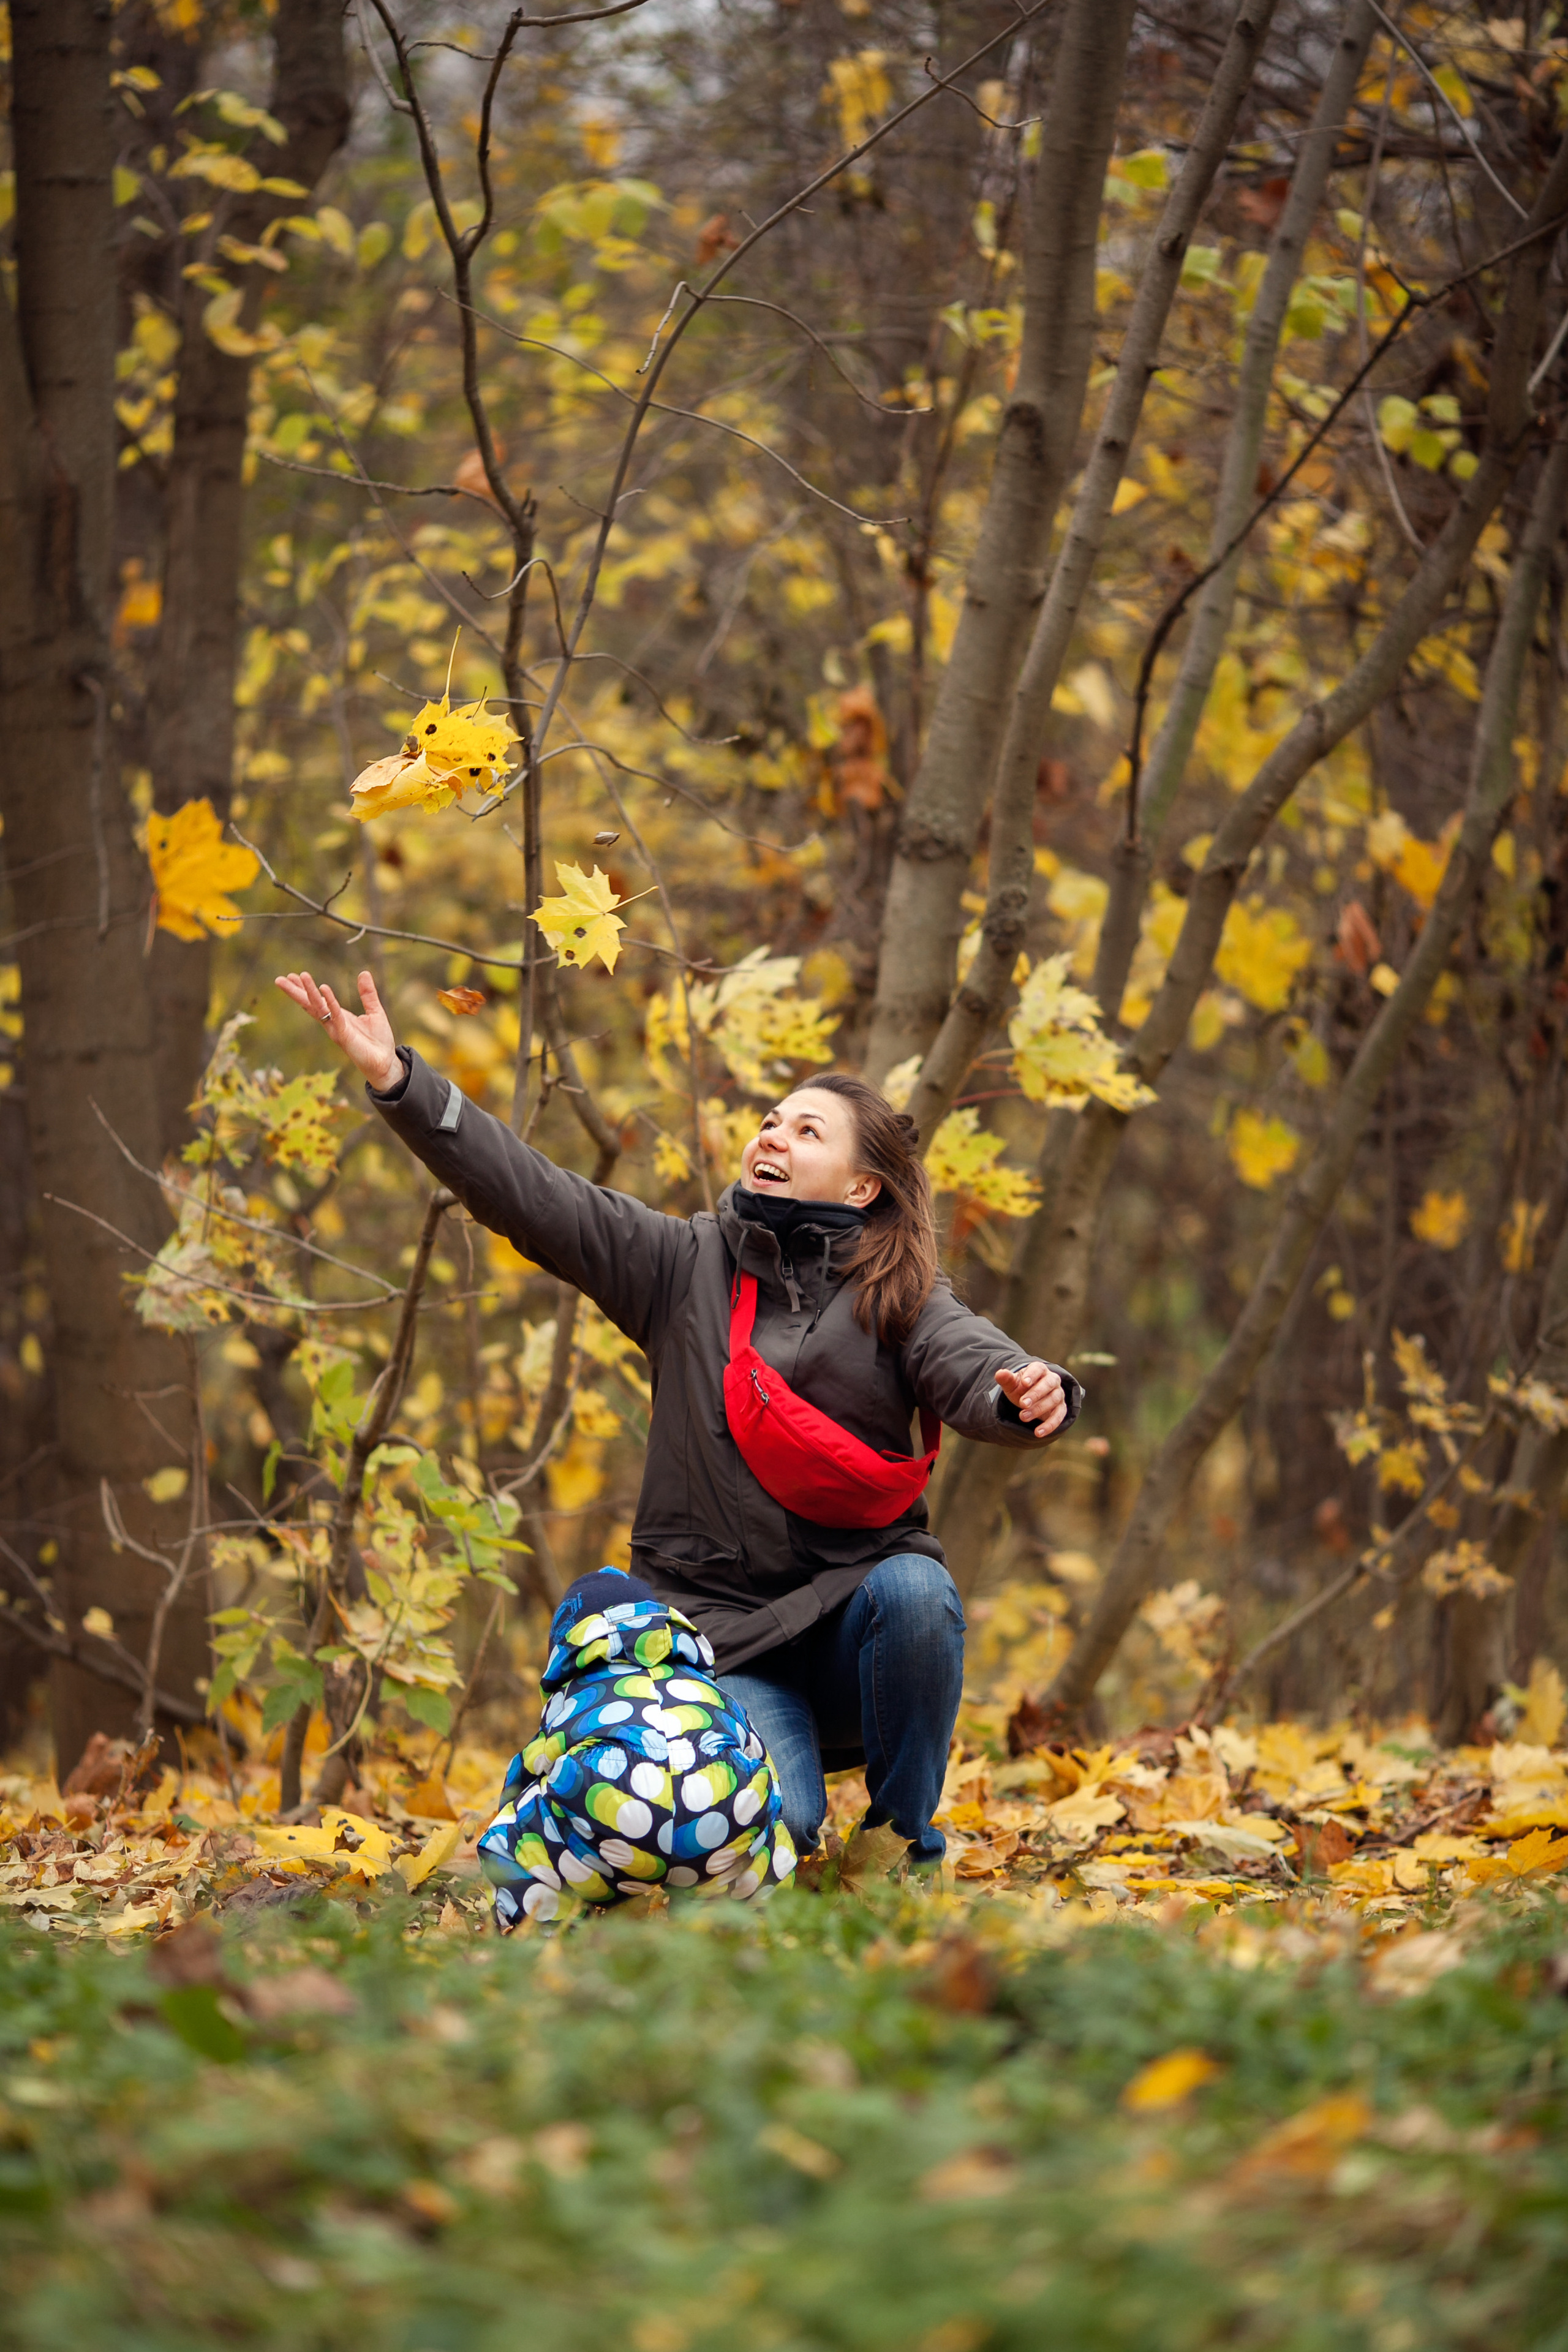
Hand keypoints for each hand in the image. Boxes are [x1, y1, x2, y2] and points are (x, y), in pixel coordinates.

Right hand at [275, 967, 399, 1090]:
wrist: (385, 1063)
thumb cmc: (378, 1041)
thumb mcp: (375, 1012)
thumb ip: (367, 994)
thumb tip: (363, 972)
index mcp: (338, 1017)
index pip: (317, 1001)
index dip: (306, 989)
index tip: (294, 976)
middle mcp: (333, 1023)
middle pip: (310, 1005)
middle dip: (295, 992)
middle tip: (279, 979)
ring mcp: (336, 1029)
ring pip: (318, 1008)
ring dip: (309, 992)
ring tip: (300, 976)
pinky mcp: (344, 1036)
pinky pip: (335, 1016)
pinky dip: (331, 1002)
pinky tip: (324, 989)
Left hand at [995, 1360, 1066, 1437]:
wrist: (1030, 1399)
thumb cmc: (1021, 1388)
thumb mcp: (1012, 1384)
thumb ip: (1006, 1379)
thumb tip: (999, 1373)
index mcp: (1040, 1369)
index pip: (1038, 1368)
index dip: (1032, 1375)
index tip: (1024, 1383)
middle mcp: (1052, 1380)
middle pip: (1048, 1384)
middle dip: (1035, 1394)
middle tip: (1022, 1404)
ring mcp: (1058, 1394)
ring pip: (1053, 1400)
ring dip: (1038, 1409)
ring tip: (1023, 1417)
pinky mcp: (1061, 1408)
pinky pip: (1059, 1416)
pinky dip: (1050, 1425)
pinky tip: (1038, 1433)